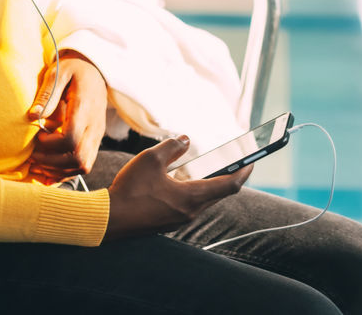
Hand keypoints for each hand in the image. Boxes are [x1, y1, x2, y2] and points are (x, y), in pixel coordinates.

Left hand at [26, 53, 106, 180]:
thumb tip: (32, 116)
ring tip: (37, 164)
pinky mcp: (95, 140)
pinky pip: (84, 165)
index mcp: (85, 108)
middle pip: (78, 159)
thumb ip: (47, 94)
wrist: (95, 70)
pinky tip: (48, 169)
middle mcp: (94, 126)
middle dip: (51, 162)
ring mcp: (97, 135)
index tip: (37, 135)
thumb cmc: (73, 69)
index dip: (50, 144)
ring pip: (83, 166)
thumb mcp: (58, 72)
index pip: (71, 138)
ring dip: (58, 170)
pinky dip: (65, 172)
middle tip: (32, 156)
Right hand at [102, 135, 250, 242]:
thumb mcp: (150, 160)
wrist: (109, 220)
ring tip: (210, 167)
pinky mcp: (169, 222)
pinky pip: (190, 205)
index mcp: (192, 197)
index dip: (243, 171)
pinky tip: (182, 180)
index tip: (252, 160)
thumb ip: (172, 147)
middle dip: (229, 176)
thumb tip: (186, 140)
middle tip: (234, 161)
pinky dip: (194, 191)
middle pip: (219, 193)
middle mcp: (191, 212)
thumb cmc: (130, 190)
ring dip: (210, 184)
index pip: (229, 185)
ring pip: (204, 200)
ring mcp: (180, 219)